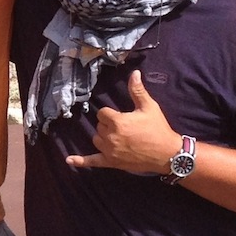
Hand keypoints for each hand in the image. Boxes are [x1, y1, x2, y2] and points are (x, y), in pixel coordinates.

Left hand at [66, 71, 181, 175]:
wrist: (167, 153)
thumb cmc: (158, 128)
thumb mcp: (149, 107)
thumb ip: (137, 91)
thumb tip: (134, 73)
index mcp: (117, 122)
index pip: (102, 113)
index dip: (111, 114)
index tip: (122, 116)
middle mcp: (110, 136)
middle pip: (99, 126)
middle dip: (109, 125)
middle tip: (126, 127)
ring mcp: (109, 151)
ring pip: (97, 139)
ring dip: (104, 137)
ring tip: (119, 137)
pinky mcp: (111, 162)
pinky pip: (92, 161)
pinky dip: (80, 161)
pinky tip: (69, 160)